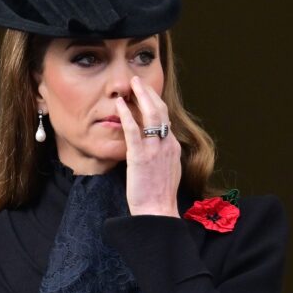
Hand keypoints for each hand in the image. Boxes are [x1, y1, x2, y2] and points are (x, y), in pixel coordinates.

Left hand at [114, 76, 180, 216]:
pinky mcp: (140, 157)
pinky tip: (120, 106)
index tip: (146, 92)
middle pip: (160, 111)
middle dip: (149, 93)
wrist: (157, 212)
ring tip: (132, 84)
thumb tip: (154, 145)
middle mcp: (167, 145)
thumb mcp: (165, 169)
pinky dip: (127, 116)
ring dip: (141, 96)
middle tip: (138, 80)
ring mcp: (155, 150)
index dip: (155, 103)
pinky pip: (134, 131)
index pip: (165, 118)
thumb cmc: (158, 195)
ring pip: (151, 116)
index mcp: (172, 147)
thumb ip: (161, 154)